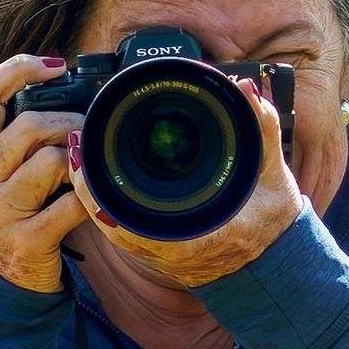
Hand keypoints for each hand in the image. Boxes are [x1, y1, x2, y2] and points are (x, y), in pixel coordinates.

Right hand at [0, 55, 90, 292]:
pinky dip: (91, 198)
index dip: (19, 70)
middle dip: (68, 120)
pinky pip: (70, 205)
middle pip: (26, 125)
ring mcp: (0, 210)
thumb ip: (17, 142)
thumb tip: (65, 99)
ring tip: (88, 167)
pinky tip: (96, 200)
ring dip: (80, 159)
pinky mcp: (26, 240)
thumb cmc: (8, 220)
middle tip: (89, 129)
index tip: (55, 65)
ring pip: (49, 161)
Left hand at [67, 73, 301, 288]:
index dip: (97, 188)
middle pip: (107, 217)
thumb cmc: (272, 222)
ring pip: (108, 223)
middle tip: (75, 141)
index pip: (129, 219)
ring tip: (79, 153)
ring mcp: (159, 252)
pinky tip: (95, 175)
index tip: (83, 152)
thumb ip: (262, 127)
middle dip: (87, 178)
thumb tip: (244, 88)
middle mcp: (170, 249)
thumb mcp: (273, 172)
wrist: (272, 260)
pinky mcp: (156, 249)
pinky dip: (104, 201)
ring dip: (92, 189)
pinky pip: (119, 226)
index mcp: (195, 236)